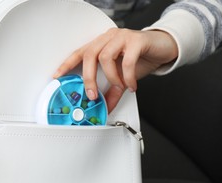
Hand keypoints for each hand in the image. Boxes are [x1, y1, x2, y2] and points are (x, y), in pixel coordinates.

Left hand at [53, 28, 178, 111]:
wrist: (164, 48)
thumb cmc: (141, 57)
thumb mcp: (123, 76)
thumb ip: (112, 90)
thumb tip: (106, 107)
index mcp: (101, 44)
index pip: (79, 52)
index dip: (66, 64)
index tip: (57, 76)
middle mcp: (108, 38)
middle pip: (89, 55)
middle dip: (88, 78)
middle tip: (92, 95)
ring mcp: (122, 37)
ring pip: (105, 57)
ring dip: (110, 77)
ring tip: (120, 87)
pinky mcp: (137, 40)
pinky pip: (127, 61)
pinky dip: (127, 77)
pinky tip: (131, 85)